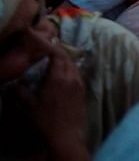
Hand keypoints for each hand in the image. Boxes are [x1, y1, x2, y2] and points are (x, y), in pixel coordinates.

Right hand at [19, 41, 87, 160]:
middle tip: (50, 52)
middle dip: (59, 53)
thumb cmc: (47, 119)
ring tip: (56, 61)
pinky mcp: (83, 90)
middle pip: (67, 59)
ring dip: (66, 61)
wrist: (66, 133)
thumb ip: (22, 92)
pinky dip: (71, 70)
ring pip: (74, 66)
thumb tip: (15, 84)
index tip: (45, 45)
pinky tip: (64, 74)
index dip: (52, 49)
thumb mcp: (31, 105)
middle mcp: (71, 78)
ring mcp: (79, 84)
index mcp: (58, 79)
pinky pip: (77, 74)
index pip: (58, 56)